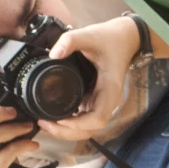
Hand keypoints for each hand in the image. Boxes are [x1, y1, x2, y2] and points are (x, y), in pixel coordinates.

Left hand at [42, 16, 146, 142]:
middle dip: (67, 132)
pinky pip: (83, 119)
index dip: (79, 124)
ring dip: (66, 131)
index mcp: (109, 89)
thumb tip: (53, 54)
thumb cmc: (110, 39)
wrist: (124, 39)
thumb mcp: (89, 35)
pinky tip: (53, 117)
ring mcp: (101, 102)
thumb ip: (70, 41)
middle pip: (90, 129)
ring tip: (45, 123)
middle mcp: (107, 101)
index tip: (60, 119)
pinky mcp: (95, 100)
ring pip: (86, 128)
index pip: (98, 118)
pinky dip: (69, 123)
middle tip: (43, 124)